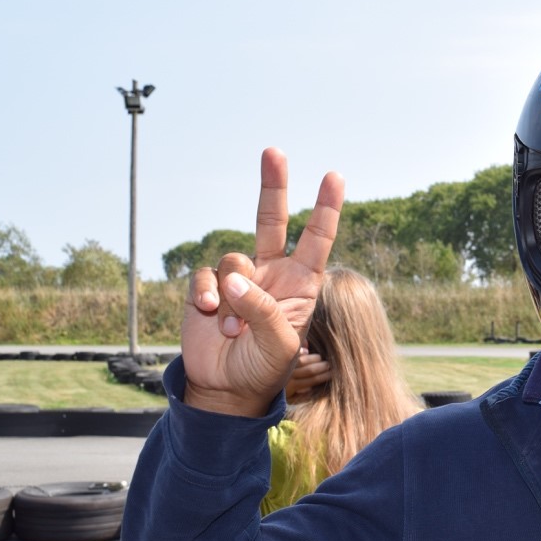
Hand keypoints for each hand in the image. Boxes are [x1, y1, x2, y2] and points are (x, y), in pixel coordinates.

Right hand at [181, 147, 344, 415]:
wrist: (226, 388)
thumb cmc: (264, 368)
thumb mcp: (279, 343)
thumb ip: (262, 309)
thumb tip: (233, 279)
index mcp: (301, 284)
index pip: (317, 240)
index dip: (326, 209)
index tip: (335, 176)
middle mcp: (271, 274)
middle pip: (271, 221)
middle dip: (273, 186)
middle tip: (273, 151)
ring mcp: (239, 279)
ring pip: (233, 261)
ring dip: (232, 297)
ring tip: (234, 329)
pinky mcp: (209, 288)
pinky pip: (205, 276)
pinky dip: (207, 294)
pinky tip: (210, 316)